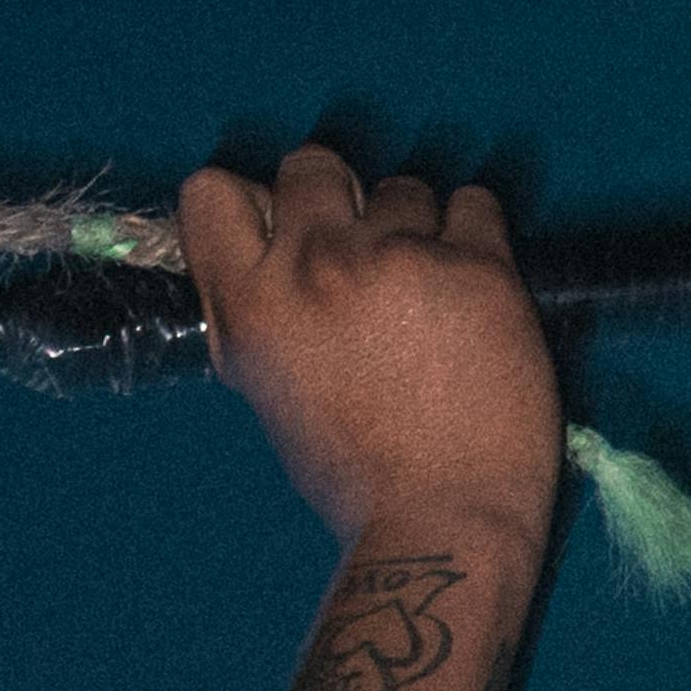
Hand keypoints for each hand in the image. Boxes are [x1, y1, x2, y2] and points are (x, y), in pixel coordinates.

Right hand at [177, 143, 561, 549]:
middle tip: (368, 264)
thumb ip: (264, 315)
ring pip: (402, 187)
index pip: (212, 192)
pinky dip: (474, 235)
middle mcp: (317, 264)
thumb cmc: (357, 479)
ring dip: (415, 229)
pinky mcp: (477, 267)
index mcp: (254, 305)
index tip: (283, 237)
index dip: (252, 204)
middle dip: (340, 203)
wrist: (444, 525)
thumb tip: (270, 257)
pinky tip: (474, 292)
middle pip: (313, 165)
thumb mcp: (273, 394)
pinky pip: (473, 203)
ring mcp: (399, 258)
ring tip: (431, 300)